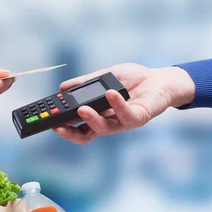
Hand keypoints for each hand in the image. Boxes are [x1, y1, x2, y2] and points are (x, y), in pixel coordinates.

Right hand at [53, 63, 195, 143]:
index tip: (51, 123)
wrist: (161, 79)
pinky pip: (126, 115)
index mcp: (99, 115)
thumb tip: (63, 87)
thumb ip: (84, 82)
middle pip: (86, 135)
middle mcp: (109, 122)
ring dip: (91, 120)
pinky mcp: (139, 117)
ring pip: (104, 129)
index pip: (77, 127)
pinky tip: (110, 93)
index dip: (64, 128)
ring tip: (81, 109)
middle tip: (58, 126)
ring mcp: (123, 122)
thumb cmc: (133, 80)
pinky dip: (116, 104)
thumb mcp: (104, 77)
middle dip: (70, 133)